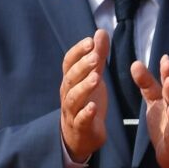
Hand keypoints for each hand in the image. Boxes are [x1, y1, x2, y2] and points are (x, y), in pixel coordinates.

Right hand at [59, 31, 110, 162]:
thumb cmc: (87, 100)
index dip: (78, 51)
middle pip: (71, 78)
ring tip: (97, 78)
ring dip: (84, 87)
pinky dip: (86, 113)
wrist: (80, 135)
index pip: (69, 63)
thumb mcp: (94, 76)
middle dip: (82, 66)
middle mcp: (68, 93)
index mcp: (71, 80)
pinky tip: (93, 107)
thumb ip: (98, 56)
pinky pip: (81, 120)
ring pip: (74, 98)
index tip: (90, 40)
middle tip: (95, 57)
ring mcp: (72, 111)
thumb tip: (100, 32)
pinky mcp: (81, 127)